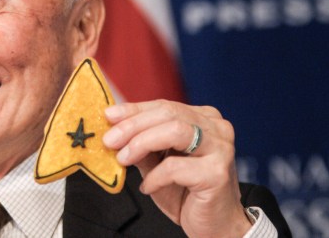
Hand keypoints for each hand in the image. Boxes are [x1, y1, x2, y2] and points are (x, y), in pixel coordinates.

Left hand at [102, 100, 251, 237]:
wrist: (214, 224)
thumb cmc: (186, 191)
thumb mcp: (157, 162)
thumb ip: (141, 143)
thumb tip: (112, 127)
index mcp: (204, 119)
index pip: (164, 106)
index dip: (133, 110)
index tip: (108, 116)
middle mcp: (217, 128)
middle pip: (168, 114)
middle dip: (133, 126)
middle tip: (110, 141)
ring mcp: (220, 149)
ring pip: (174, 131)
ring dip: (141, 143)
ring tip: (123, 159)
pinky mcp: (217, 173)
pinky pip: (175, 167)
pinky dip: (154, 176)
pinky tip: (147, 187)